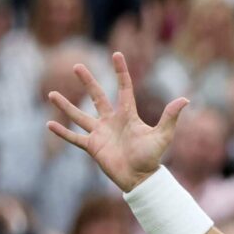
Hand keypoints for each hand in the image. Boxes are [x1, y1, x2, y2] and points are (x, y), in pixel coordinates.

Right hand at [46, 53, 188, 191]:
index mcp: (128, 114)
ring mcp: (100, 133)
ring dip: (66, 105)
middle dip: (88, 81)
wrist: (140, 178)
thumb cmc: (152, 157)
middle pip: (97, 96)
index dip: (121, 71)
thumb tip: (185, 100)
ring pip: (79, 115)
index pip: (124, 88)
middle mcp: (112, 120)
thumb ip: (170, 117)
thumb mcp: (163, 135)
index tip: (117, 54)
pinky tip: (49, 124)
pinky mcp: (92, 147)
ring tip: (51, 94)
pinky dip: (62, 132)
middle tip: (77, 66)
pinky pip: (74, 137)